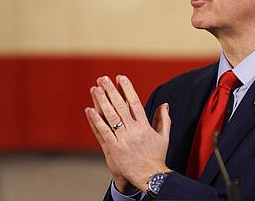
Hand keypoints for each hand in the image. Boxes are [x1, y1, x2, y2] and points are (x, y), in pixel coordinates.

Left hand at [85, 75, 170, 192]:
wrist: (149, 176)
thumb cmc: (156, 156)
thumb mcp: (164, 137)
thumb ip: (164, 119)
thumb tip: (165, 104)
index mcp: (145, 126)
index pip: (134, 102)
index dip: (127, 89)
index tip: (121, 78)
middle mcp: (133, 130)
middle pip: (120, 106)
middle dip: (111, 91)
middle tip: (103, 78)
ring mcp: (123, 139)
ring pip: (110, 116)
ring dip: (101, 101)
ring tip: (95, 88)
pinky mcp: (114, 148)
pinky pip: (103, 131)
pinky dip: (96, 120)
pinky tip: (89, 110)